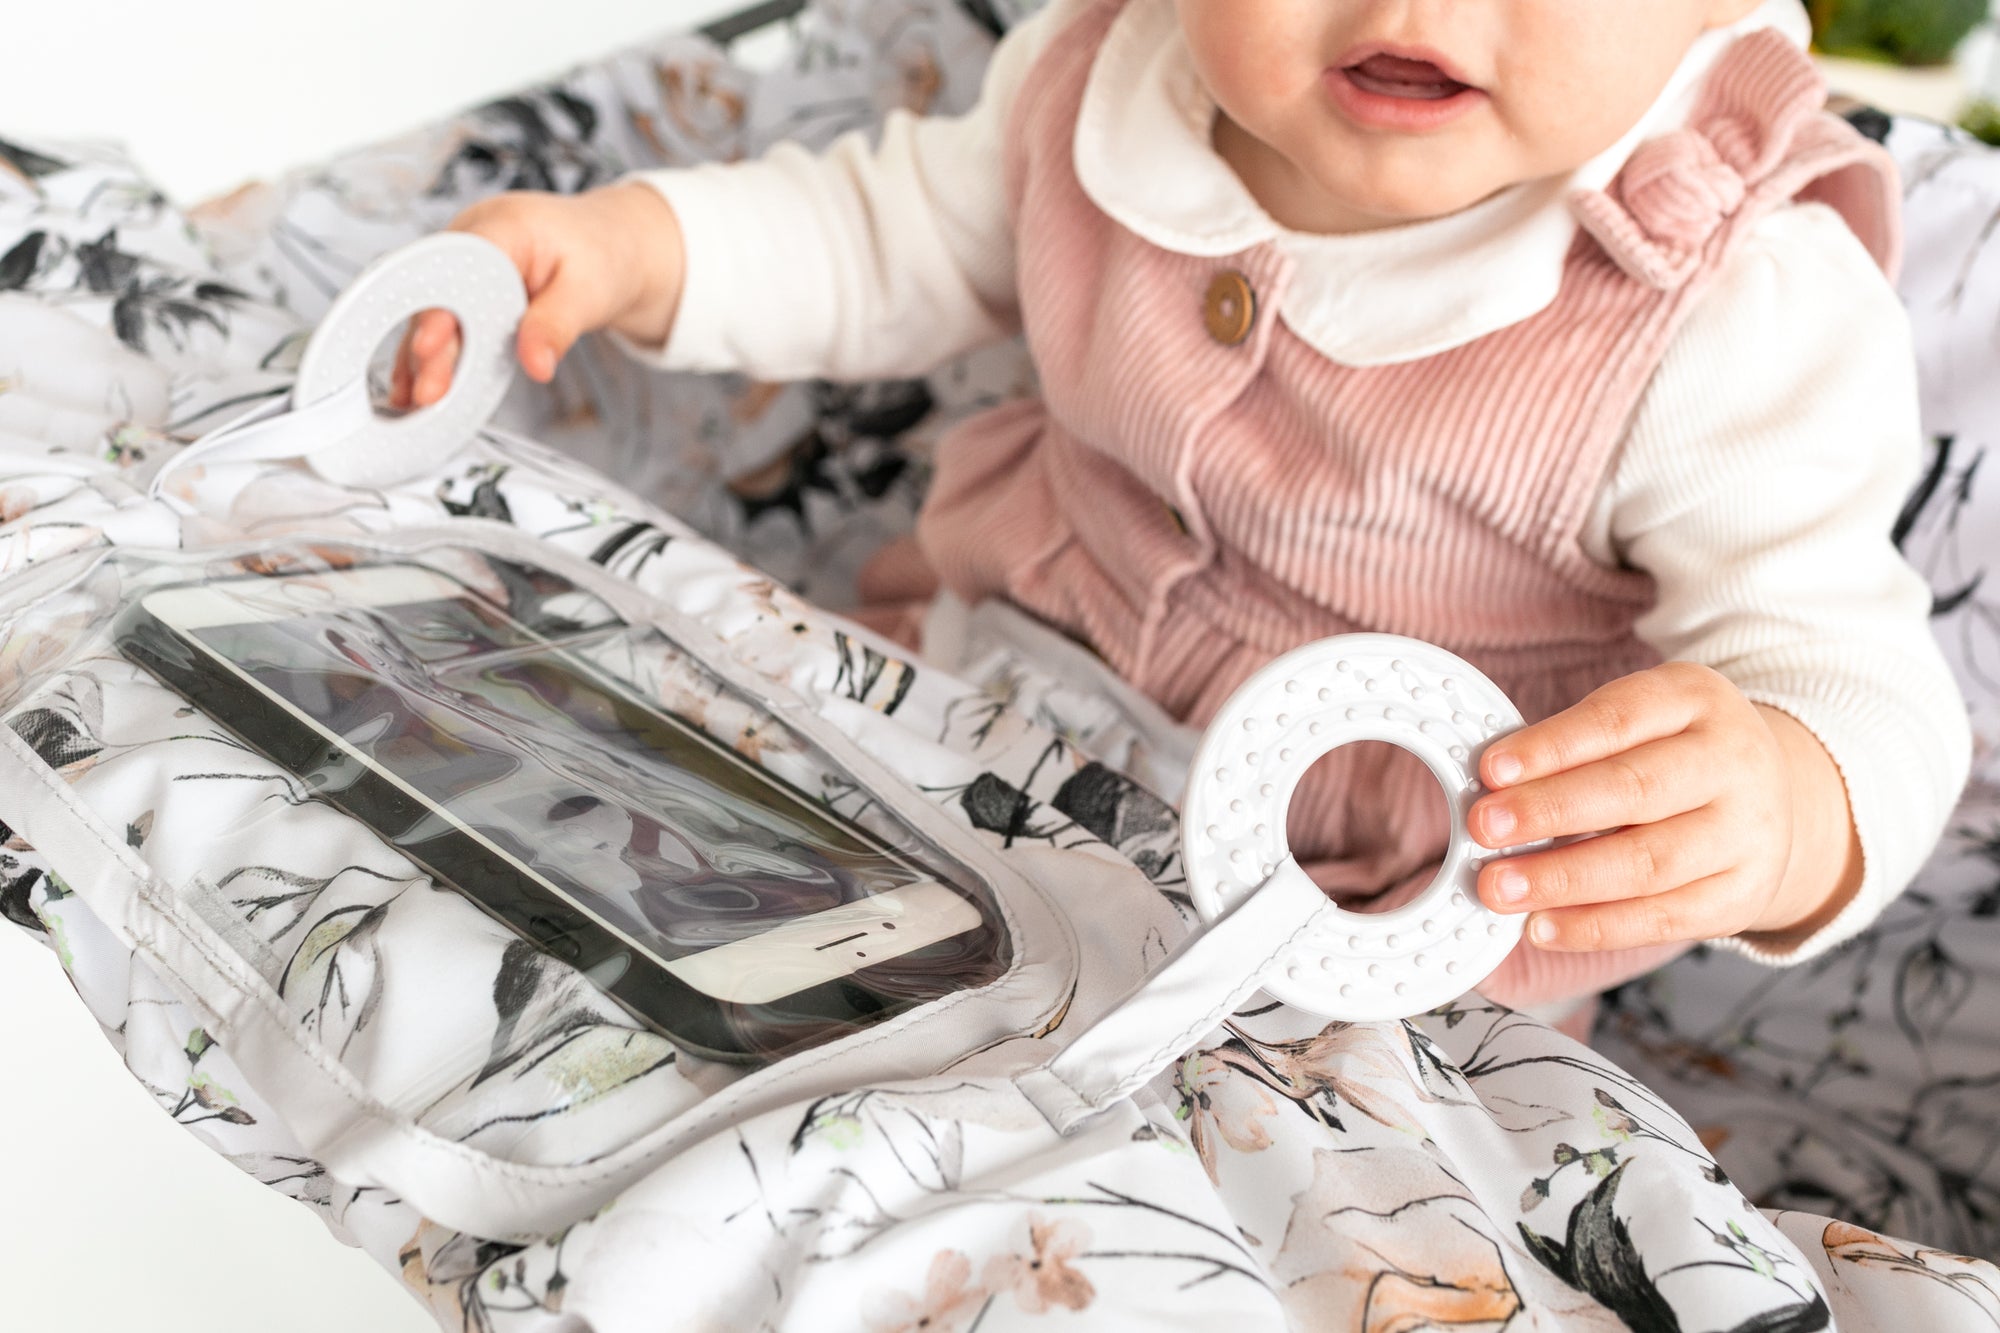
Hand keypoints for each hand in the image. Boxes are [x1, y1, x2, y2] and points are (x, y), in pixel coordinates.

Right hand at [390, 182, 686, 408]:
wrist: (611, 244)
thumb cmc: (601, 255)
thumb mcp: (590, 291)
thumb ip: (557, 326)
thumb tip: (535, 366)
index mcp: (504, 225)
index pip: (458, 266)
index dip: (440, 306)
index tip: (430, 346)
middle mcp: (472, 239)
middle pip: (439, 294)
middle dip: (428, 347)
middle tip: (428, 392)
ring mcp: (463, 263)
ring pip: (432, 312)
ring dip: (420, 358)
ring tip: (413, 402)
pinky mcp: (466, 287)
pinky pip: (444, 322)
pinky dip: (434, 356)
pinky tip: (417, 389)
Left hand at [1467, 661, 1860, 952]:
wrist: (1772, 798)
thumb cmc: (1673, 754)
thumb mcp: (1640, 721)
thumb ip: (1574, 746)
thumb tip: (1491, 788)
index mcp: (1696, 699)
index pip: (1619, 719)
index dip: (1552, 746)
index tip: (1491, 769)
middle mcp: (1732, 761)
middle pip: (1635, 789)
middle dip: (1550, 811)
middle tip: (1483, 829)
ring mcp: (1746, 832)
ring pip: (1649, 861)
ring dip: (1563, 878)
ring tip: (1499, 887)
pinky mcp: (1742, 894)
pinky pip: (1664, 918)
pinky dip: (1596, 927)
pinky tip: (1542, 926)